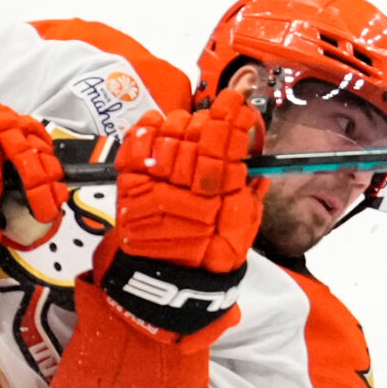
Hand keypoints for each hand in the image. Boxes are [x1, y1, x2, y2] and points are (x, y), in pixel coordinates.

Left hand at [97, 91, 265, 337]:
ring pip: (171, 134)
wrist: (167, 284)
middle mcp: (188, 186)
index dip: (234, 118)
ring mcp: (156, 184)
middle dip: (211, 119)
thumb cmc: (208, 258)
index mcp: (221, 195)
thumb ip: (250, 199)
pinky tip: (157, 121)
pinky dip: (145, 129)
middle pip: (199, 133)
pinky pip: (135, 148)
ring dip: (182, 122)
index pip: (229, 142)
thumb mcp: (242, 232)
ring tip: (189, 124)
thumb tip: (256, 171)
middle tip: (216, 117)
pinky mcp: (130, 187)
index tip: (239, 103)